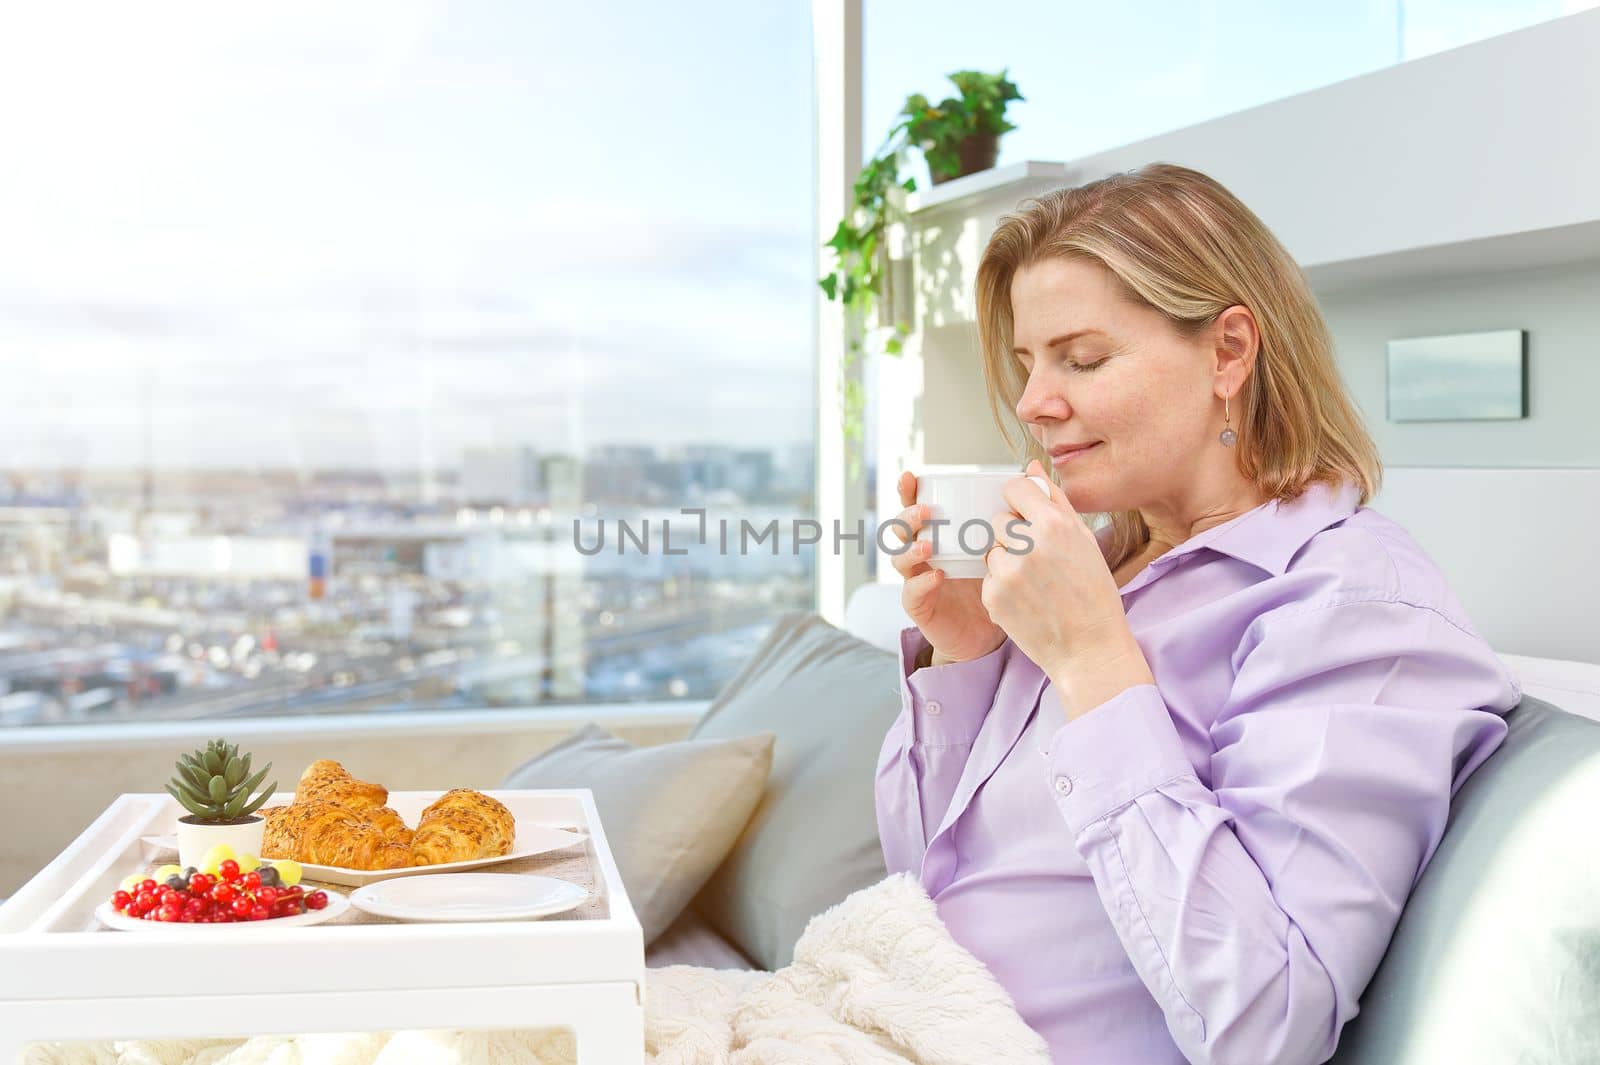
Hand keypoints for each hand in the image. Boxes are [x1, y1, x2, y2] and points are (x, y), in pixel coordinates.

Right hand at [889, 470, 1005, 664]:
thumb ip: (1019, 506)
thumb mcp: (1008, 542)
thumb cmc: (1000, 580)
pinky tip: (938, 576)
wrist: (994, 630)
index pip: (917, 507)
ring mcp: (918, 579)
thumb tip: (1032, 468)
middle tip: (926, 512)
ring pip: (899, 560)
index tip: (912, 476)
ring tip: (928, 545)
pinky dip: (921, 583)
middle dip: (907, 517)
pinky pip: (911, 593)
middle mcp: (924, 554)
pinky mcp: (921, 606)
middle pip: (900, 530)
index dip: (909, 491)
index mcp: (940, 534)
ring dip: (910, 549)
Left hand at [980, 461, 1150, 701]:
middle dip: (1012, 535)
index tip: (1028, 514)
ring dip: (1007, 561)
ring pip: (992, 550)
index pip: (1015, 489)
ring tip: (1036, 584)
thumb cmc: (1093, 594)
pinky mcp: (992, 596)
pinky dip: (1002, 587)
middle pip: (998, 520)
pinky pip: (989, 578)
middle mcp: (1027, 544)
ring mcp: (1007, 572)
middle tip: (1039, 559)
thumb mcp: (1084, 541)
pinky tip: (1028, 601)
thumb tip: (1032, 465)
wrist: (1089, 649)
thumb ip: (1055, 500)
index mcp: (1053, 524)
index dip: (1020, 501)